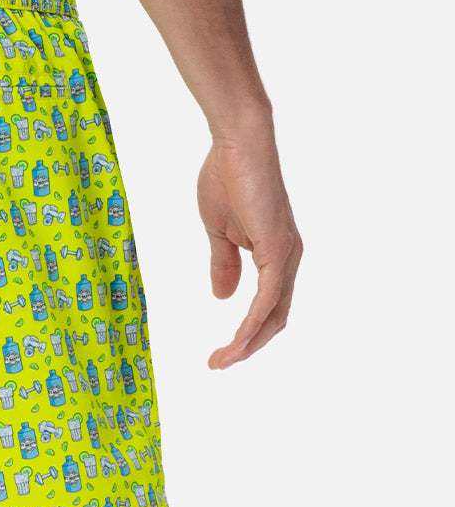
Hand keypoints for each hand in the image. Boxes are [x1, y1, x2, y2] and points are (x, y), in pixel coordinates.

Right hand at [197, 123, 302, 368]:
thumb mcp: (219, 229)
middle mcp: (288, 259)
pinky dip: (251, 324)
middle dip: (248, 346)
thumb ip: (223, 263)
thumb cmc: (227, 176)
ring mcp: (286, 255)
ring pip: (274, 315)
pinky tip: (236, 340)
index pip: (268, 305)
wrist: (237, 143)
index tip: (219, 350)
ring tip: (222, 361)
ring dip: (248, 343)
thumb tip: (223, 298)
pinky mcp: (277, 250)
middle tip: (219, 363)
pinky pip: (268, 299)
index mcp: (275, 253)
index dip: (247, 331)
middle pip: (276, 318)